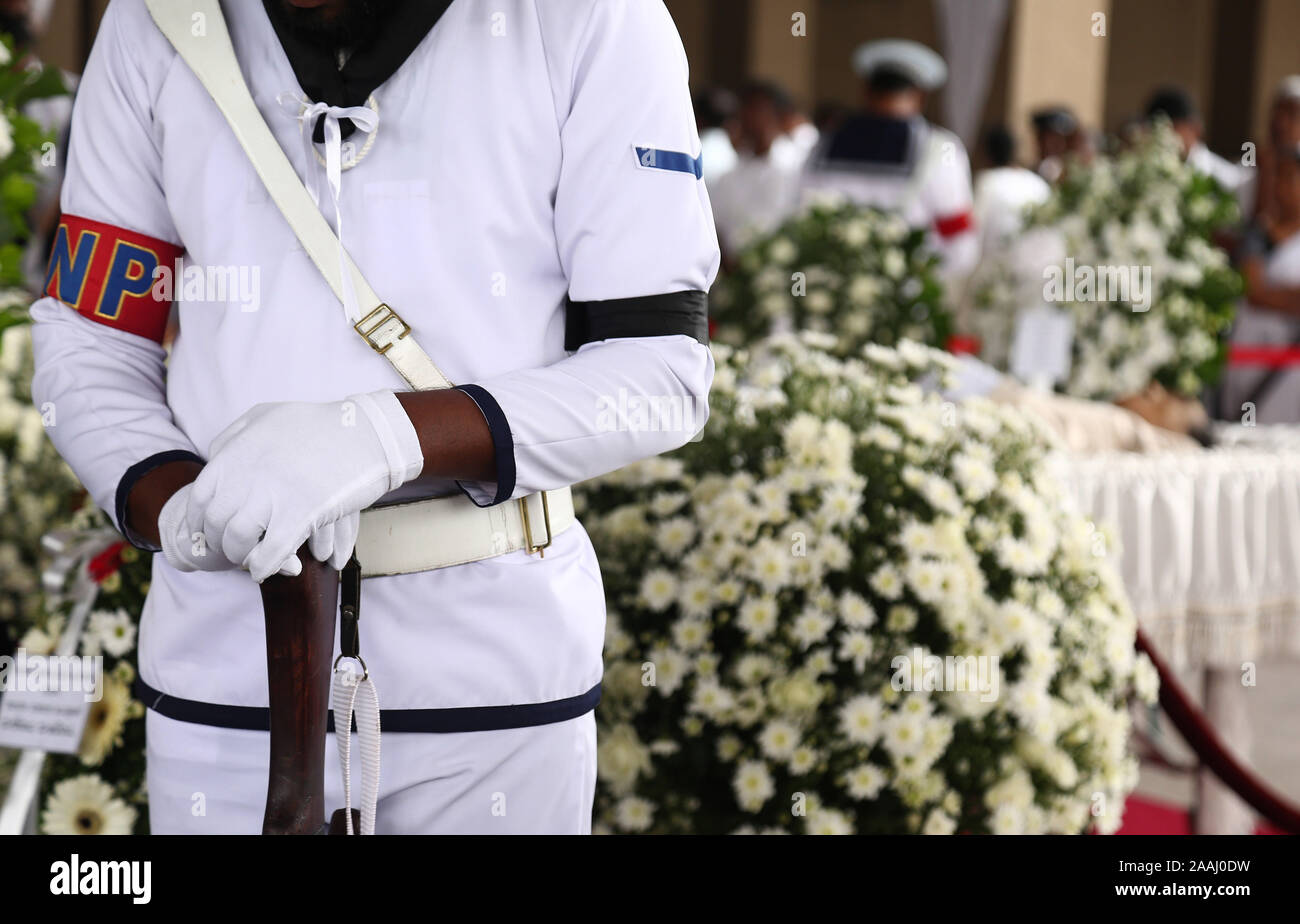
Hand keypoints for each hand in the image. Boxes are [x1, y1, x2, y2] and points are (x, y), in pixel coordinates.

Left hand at [186, 392, 423, 581]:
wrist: (368, 433)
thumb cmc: (320, 424)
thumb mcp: (267, 416)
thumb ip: (235, 435)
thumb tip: (214, 457)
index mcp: (237, 453)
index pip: (199, 498)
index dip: (200, 522)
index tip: (210, 532)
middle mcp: (248, 474)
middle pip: (217, 523)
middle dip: (221, 542)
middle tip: (234, 548)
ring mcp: (275, 494)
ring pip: (239, 540)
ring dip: (242, 555)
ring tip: (251, 558)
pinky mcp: (302, 513)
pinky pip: (271, 552)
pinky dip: (264, 566)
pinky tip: (265, 569)